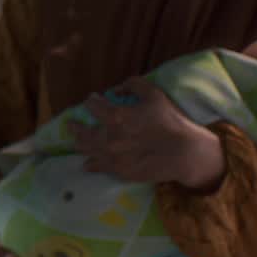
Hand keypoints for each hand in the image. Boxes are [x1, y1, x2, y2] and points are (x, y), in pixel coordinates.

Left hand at [80, 77, 225, 190]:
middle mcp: (109, 138)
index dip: (92, 102)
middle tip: (71, 125)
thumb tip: (117, 89)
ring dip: (80, 144)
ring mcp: (113, 157)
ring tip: (76, 141)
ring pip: (88, 150)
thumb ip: (133, 85)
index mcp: (116, 117)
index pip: (94, 106)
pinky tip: (86, 163)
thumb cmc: (170, 121)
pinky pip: (99, 167)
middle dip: (76, 127)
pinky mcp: (120, 171)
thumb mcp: (154, 94)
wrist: (184, 153)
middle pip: (84, 133)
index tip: (92, 100)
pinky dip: (91, 164)